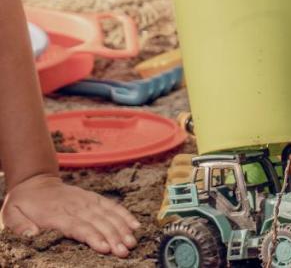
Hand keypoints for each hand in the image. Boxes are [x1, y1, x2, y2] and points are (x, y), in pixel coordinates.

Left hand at [0, 173, 139, 257]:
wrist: (35, 182)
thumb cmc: (23, 203)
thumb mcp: (11, 214)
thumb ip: (20, 225)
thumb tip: (32, 234)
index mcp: (57, 214)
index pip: (78, 227)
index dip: (93, 237)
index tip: (105, 248)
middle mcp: (76, 207)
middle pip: (98, 223)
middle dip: (113, 237)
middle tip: (125, 251)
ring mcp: (87, 202)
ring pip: (108, 215)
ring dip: (122, 229)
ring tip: (132, 242)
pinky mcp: (93, 199)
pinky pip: (112, 206)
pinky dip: (124, 215)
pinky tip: (135, 225)